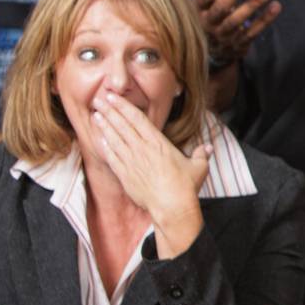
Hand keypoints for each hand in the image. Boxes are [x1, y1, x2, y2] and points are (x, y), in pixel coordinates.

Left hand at [92, 92, 206, 256]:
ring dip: (104, 126)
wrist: (171, 207)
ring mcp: (132, 162)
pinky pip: (112, 158)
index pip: (137, 119)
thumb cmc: (185, 186)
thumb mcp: (198, 166)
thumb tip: (208, 148)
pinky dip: (105, 148)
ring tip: (95, 115)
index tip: (113, 97)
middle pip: (123, 126)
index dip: (124, 106)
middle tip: (99, 100)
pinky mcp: (125, 176)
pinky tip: (99, 140)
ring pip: (114, 139)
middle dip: (110, 111)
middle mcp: (142, 149)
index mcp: (159, 143)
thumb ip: (202, 154)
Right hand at [191, 0, 281, 65]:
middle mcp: (208, 24)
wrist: (215, 51)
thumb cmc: (213, 17)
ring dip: (252, 5)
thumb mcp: (209, 3)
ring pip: (237, 21)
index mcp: (198, 10)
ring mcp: (223, 36)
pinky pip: (253, 31)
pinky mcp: (239, 44)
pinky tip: (275, 6)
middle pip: (220, 9)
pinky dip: (265, 19)